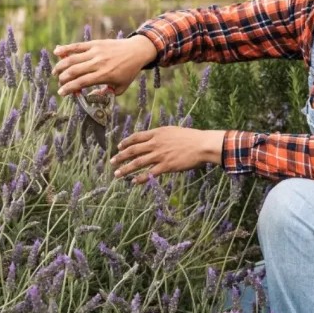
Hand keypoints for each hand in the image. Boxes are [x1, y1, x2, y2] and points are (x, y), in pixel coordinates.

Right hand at [52, 34, 156, 95]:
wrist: (137, 51)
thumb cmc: (129, 71)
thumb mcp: (121, 87)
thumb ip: (106, 93)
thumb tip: (92, 95)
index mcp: (104, 75)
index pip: (82, 82)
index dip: (69, 88)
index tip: (61, 93)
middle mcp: (98, 63)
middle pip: (74, 71)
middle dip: (63, 78)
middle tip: (59, 83)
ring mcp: (95, 52)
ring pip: (73, 58)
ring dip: (61, 66)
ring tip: (55, 72)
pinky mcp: (95, 44)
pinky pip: (77, 46)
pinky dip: (66, 49)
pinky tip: (56, 52)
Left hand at [111, 127, 226, 183]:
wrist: (202, 144)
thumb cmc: (191, 137)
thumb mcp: (173, 131)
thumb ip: (162, 135)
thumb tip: (156, 138)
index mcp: (157, 133)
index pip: (136, 137)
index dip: (126, 142)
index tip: (119, 147)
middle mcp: (155, 143)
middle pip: (133, 150)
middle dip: (120, 156)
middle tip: (111, 162)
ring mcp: (160, 155)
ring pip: (137, 163)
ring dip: (125, 169)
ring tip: (117, 174)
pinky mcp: (166, 166)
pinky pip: (149, 173)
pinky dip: (140, 178)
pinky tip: (133, 182)